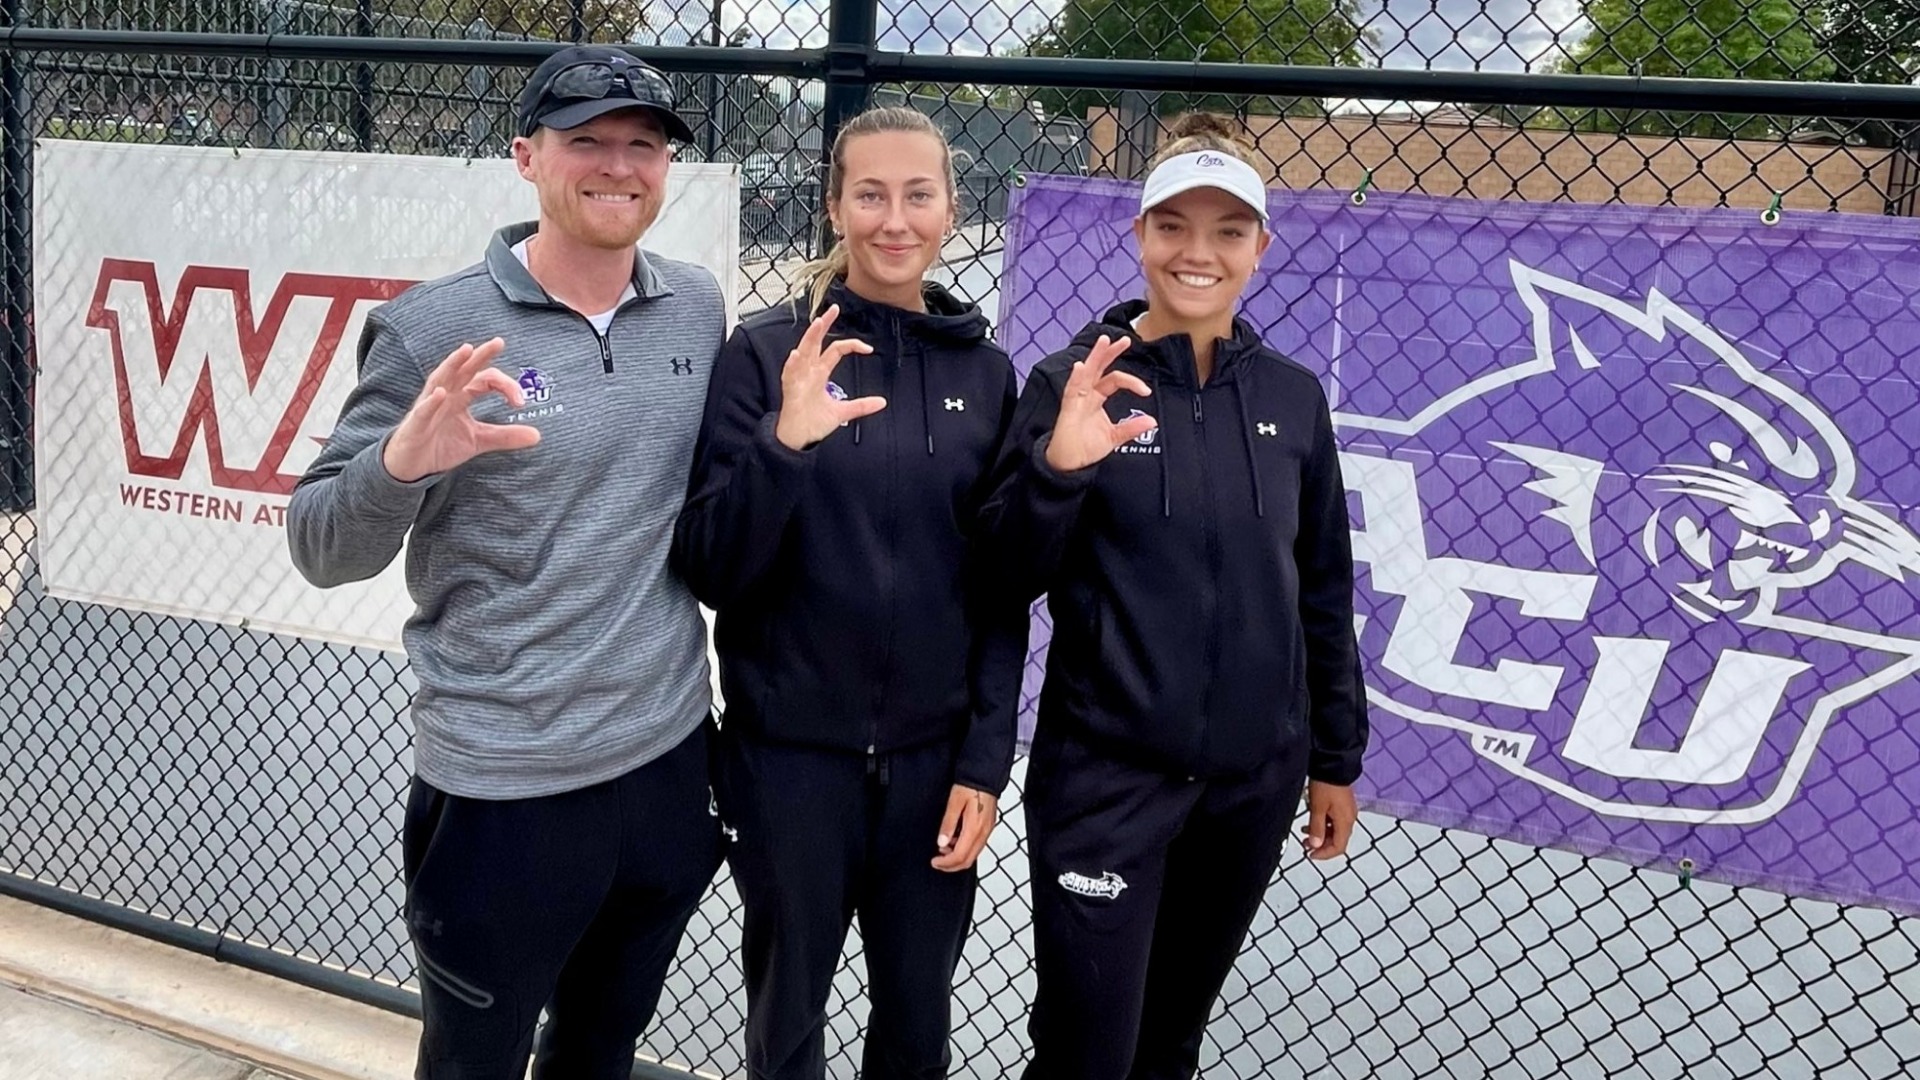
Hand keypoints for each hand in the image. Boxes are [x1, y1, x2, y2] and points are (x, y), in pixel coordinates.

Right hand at [382, 338, 540, 482]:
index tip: (521, 401)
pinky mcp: (416, 424)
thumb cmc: (441, 445)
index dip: (505, 386)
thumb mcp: (479, 440)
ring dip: (452, 365)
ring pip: (440, 380)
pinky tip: (441, 393)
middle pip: (463, 370)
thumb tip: (538, 436)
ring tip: (466, 351)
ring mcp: (429, 406)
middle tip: (499, 342)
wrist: (412, 465)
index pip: (486, 380)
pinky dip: (432, 402)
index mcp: (462, 396)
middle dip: (479, 355)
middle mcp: (446, 395)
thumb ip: (505, 436)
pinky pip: (423, 411)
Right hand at [774, 304, 884, 450]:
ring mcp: (798, 379)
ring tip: (817, 324)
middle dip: (823, 325)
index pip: (836, 350)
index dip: (851, 345)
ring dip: (810, 338)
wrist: (799, 439)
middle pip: (816, 342)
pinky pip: (790, 374)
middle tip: (833, 309)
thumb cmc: (814, 422)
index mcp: (820, 373)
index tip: (868, 348)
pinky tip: (796, 354)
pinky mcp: (790, 390)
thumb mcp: (842, 412)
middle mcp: (808, 371)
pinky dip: (793, 364)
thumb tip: (882, 402)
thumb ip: (861, 406)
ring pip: (803, 352)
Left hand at [932, 784, 998, 871]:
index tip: (935, 861)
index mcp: (975, 828)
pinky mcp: (988, 828)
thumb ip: (948, 824)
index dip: (946, 863)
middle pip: (968, 860)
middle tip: (937, 862)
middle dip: (951, 866)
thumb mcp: (954, 802)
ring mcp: (987, 831)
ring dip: (958, 857)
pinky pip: (977, 846)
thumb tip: (942, 843)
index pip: (960, 856)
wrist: (984, 775)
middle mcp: (984, 832)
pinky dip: (964, 850)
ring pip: (973, 855)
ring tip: (944, 848)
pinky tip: (954, 841)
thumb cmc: (970, 785)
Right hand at [1042, 334, 1156, 472]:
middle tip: (1124, 339)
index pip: (1114, 380)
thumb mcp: (1114, 437)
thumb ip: (1131, 428)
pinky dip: (1076, 378)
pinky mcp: (1068, 409)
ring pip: (1086, 372)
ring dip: (1095, 356)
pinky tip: (1081, 367)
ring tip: (1104, 341)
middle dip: (1110, 352)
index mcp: (1096, 397)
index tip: (1146, 391)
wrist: (1070, 464)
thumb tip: (1152, 421)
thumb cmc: (1086, 447)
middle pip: (1098, 367)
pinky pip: (1072, 390)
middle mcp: (1086, 394)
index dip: (1131, 382)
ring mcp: (1076, 399)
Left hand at [1300, 781, 1357, 860]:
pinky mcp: (1343, 804)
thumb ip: (1317, 828)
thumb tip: (1315, 844)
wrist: (1333, 764)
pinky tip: (1313, 821)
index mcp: (1345, 822)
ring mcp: (1347, 811)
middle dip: (1321, 845)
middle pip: (1338, 840)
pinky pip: (1335, 821)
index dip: (1324, 854)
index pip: (1338, 847)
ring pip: (1335, 831)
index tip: (1310, 854)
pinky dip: (1324, 825)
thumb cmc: (1326, 784)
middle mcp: (1349, 818)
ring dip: (1321, 834)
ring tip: (1305, 833)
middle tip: (1306, 845)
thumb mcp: (1317, 808)